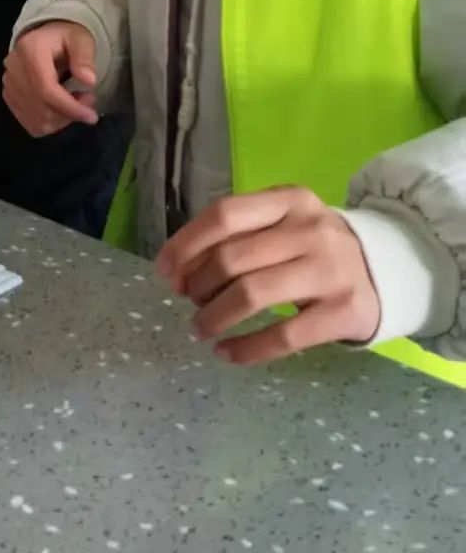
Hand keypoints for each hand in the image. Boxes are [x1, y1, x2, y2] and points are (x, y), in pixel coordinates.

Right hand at [3, 21, 98, 136]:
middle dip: (69, 113)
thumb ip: (84, 58)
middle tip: (88, 100)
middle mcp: (13, 67)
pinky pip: (30, 123)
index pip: (45, 88)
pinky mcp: (9, 97)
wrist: (45, 38)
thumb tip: (88, 81)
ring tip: (75, 102)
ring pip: (35, 120)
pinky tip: (61, 110)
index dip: (69, 107)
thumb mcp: (81, 40)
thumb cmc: (65, 38)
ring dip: (61, 119)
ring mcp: (8, 84)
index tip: (90, 115)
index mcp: (30, 49)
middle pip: (40, 107)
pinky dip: (50, 123)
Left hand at [155, 187, 380, 365]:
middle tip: (190, 302)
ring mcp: (330, 271)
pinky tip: (227, 353)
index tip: (164, 272)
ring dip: (214, 317)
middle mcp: (310, 230)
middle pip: (232, 258)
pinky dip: (246, 348)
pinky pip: (283, 336)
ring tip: (200, 329)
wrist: (387, 270)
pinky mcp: (344, 312)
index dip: (185, 245)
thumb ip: (235, 238)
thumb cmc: (313, 247)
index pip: (224, 215)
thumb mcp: (282, 225)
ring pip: (252, 295)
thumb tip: (176, 273)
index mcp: (288, 200)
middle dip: (198, 285)